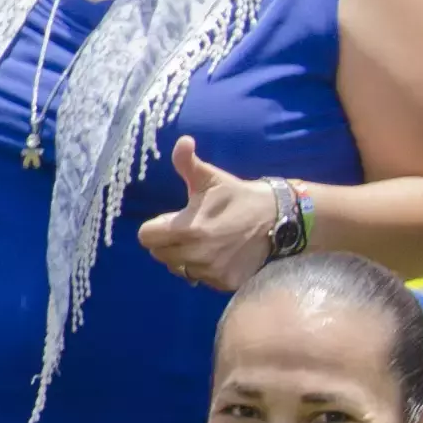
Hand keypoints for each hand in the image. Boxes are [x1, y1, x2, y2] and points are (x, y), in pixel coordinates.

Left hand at [137, 138, 285, 292]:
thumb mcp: (210, 178)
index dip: (155, 227)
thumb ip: (187, 162)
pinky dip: (205, 269)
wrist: (276, 217)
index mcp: (186, 229)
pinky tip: (218, 254)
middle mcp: (196, 254)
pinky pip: (201, 279)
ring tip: (204, 242)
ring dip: (185, 257)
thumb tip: (182, 140)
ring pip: (179, 268)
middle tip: (189, 230)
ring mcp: (211, 271)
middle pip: (159, 254)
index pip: (146, 237)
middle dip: (168, 242)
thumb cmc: (236, 196)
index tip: (172, 220)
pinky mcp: (225, 282)